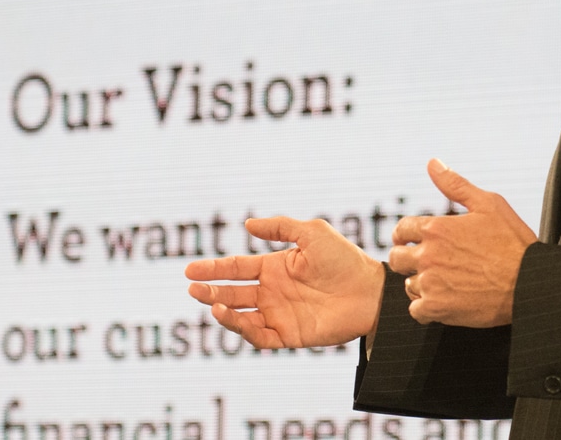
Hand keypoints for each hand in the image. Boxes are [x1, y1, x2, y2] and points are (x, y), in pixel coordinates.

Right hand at [185, 216, 384, 348]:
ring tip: (212, 303)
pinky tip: (232, 316)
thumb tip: (247, 224)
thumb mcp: (312, 233)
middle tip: (192, 288)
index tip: (189, 270)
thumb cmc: (345, 259)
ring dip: (223, 311)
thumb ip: (280, 228)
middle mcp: (273, 292)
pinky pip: (259, 337)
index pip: (236, 268)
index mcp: (275, 268)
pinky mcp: (289, 335)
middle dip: (210, 290)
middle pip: (232, 293)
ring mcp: (279, 314)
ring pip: (241, 316)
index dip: (212, 269)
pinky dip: (242, 330)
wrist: (370, 292)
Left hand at [390, 159, 537, 327]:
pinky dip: (426, 309)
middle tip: (427, 263)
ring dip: (420, 284)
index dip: (406, 236)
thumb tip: (432, 164)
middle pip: (396, 258)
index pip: (400, 230)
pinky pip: (415, 311)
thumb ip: (455, 185)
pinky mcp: (438, 309)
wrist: (530, 283)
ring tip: (442, 282)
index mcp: (436, 228)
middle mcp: (428, 255)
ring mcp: (431, 283)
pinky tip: (443, 301)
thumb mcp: (488, 204)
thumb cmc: (513, 242)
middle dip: (407, 259)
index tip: (414, 242)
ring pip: (408, 285)